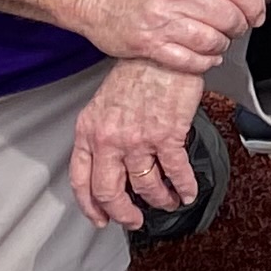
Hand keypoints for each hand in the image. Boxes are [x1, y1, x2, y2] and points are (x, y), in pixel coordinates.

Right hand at [67, 0, 265, 71]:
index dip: (255, 4)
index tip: (257, 13)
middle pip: (227, 17)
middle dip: (240, 26)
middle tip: (238, 27)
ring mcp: (160, 20)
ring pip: (210, 41)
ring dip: (223, 45)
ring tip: (221, 41)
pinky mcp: (147, 44)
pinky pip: (187, 60)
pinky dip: (203, 62)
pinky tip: (207, 57)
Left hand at [67, 60, 206, 227]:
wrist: (161, 50)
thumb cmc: (136, 70)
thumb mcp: (103, 102)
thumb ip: (101, 132)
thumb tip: (110, 159)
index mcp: (89, 131)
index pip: (81, 181)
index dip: (91, 206)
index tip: (100, 218)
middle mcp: (109, 140)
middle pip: (110, 192)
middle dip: (123, 213)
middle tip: (134, 219)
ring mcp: (138, 139)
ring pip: (145, 186)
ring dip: (158, 200)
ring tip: (167, 201)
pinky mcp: (168, 135)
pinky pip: (176, 172)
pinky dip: (184, 187)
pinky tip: (188, 190)